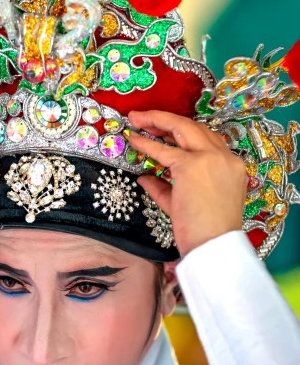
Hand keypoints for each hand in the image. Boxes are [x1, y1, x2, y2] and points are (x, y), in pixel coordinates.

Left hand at [129, 110, 246, 256]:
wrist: (214, 246)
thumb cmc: (205, 232)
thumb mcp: (187, 204)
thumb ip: (166, 188)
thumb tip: (144, 177)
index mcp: (231, 166)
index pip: (206, 140)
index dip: (183, 133)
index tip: (165, 131)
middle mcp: (224, 157)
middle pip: (194, 127)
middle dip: (167, 120)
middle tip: (145, 118)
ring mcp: (209, 159)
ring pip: (181, 128)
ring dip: (157, 121)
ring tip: (137, 120)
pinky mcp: (190, 166)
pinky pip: (163, 151)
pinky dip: (146, 144)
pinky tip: (133, 140)